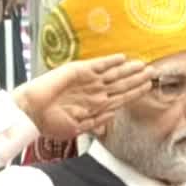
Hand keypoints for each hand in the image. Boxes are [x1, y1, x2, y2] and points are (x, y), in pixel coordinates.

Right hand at [13, 54, 153, 139]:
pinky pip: (97, 65)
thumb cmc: (50, 123)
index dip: (136, 93)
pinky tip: (122, 58)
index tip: (149, 87)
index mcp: (96, 105)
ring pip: (113, 73)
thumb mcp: (78, 128)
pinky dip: (110, 61)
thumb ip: (96, 122)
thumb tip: (113, 115)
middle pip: (121, 84)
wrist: (32, 114)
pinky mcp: (78, 71)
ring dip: (129, 69)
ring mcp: (87, 80)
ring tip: (144, 65)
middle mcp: (94, 91)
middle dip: (137, 79)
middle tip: (153, 72)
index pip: (121, 98)